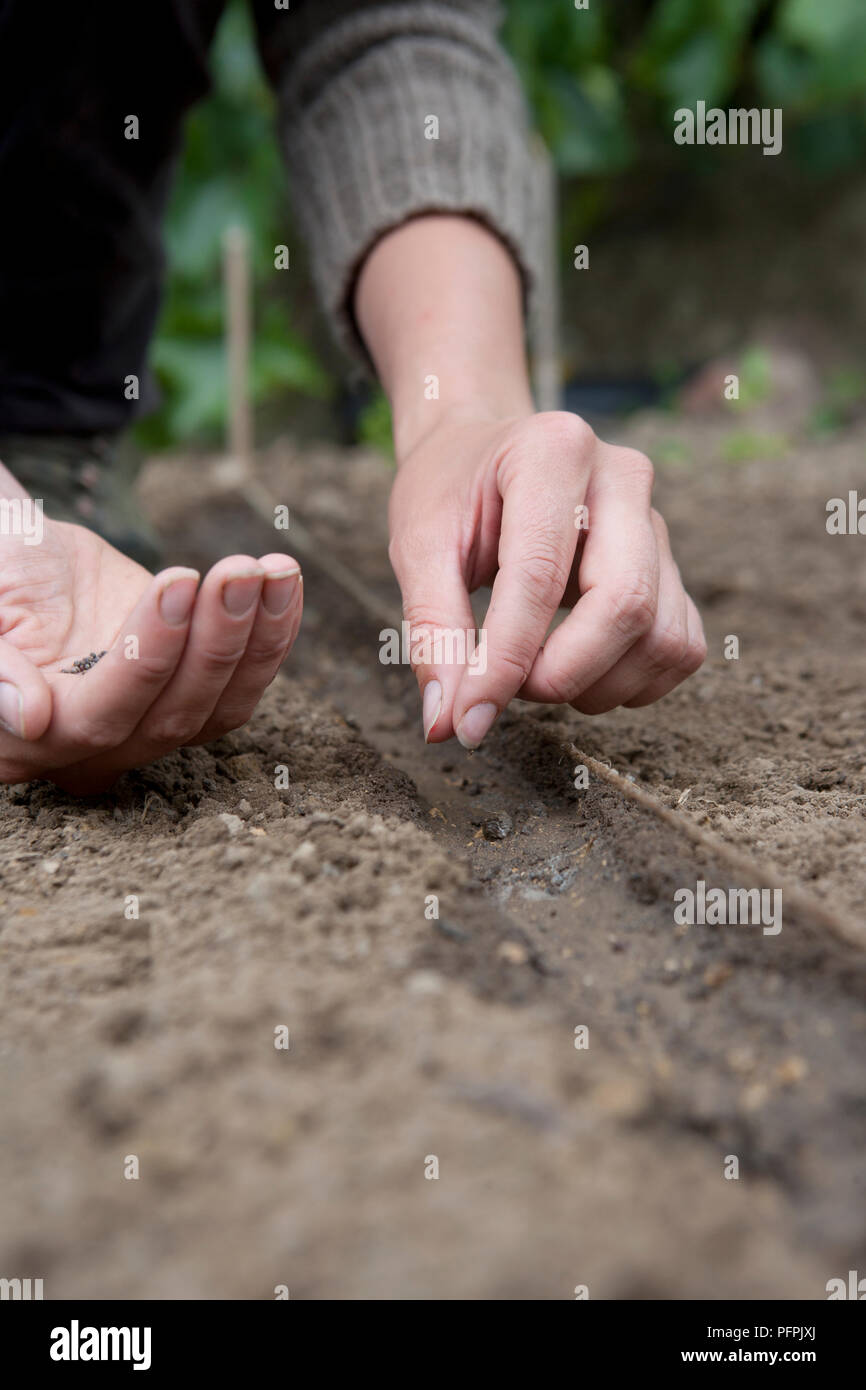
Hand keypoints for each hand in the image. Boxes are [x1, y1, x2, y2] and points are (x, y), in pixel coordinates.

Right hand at [0, 470, 301, 792]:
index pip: (97, 716)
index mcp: (22, 741)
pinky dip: (272, 638)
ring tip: (273, 570)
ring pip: (216, 709)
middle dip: (214, 640)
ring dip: (255, 639)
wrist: (26, 564)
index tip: (177, 582)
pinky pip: (240, 689)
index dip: (144, 656)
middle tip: (239, 571)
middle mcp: (88, 754)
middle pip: (168, 717)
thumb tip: (30, 716)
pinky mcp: (188, 704)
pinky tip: (285, 584)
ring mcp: (144, 734)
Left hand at [387, 409, 705, 746]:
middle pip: (626, 605)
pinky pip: (680, 646)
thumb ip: (434, 632)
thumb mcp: (418, 547)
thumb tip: (449, 723)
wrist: (483, 452)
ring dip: (601, 685)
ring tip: (540, 673)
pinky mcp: (670, 565)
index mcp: (553, 451)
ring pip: (662, 636)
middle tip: (510, 687)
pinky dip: (634, 681)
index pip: (540, 577)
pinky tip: (581, 669)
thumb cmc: (450, 492)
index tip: (469, 719)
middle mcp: (622, 479)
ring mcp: (657, 522)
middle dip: (564, 674)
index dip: (505, 662)